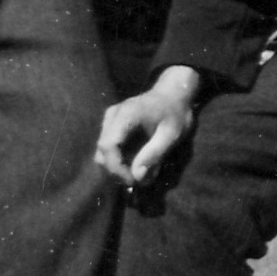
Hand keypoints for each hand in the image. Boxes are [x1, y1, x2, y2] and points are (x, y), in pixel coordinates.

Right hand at [97, 66, 203, 188]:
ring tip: (139, 173)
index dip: (116, 167)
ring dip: (117, 167)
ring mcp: (109, 119)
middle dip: (117, 171)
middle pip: (101, 151)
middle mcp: (112, 116)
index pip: (108, 145)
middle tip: (139, 181)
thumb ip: (154, 154)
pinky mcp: (111, 125)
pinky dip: (118, 160)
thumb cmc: (175, 113)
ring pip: (102, 152)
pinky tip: (136, 163)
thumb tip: (137, 176)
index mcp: (126, 115)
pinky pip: (108, 148)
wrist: (173, 94)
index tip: (133, 181)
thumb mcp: (172, 134)